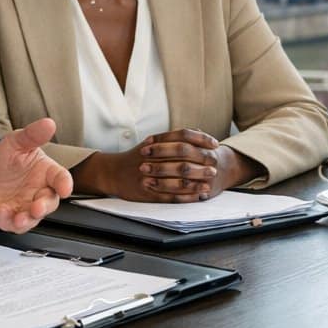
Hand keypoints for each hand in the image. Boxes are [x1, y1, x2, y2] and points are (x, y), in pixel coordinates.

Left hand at [0, 118, 73, 231]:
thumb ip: (32, 135)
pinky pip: (15, 225)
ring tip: (20, 217)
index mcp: (46, 173)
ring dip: (29, 219)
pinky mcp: (12, 218)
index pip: (61, 178)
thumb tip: (49, 123)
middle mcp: (40, 192)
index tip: (65, 188)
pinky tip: (4, 214)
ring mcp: (27, 206)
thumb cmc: (7, 160)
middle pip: (50, 202)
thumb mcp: (16, 143)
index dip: (65, 184)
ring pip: (35, 218)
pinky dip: (11, 222)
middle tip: (37, 207)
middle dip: (45, 206)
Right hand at [81, 129, 224, 202]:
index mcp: (156, 143)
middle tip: (215, 166)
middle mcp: (152, 158)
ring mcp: (149, 176)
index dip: (201, 139)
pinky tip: (196, 197)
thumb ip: (175, 137)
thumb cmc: (137, 157)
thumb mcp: (153, 142)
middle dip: (200, 163)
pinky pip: (168, 196)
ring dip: (195, 183)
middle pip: (180, 158)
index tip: (214, 144)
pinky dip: (184, 197)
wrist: (112, 172)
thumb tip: (199, 131)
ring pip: (176, 179)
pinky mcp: (146, 193)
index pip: (182, 135)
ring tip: (209, 185)